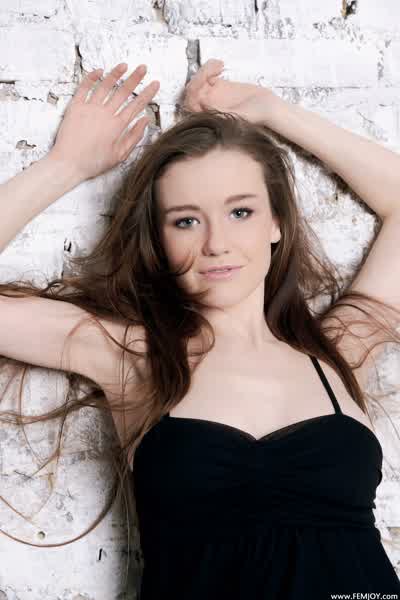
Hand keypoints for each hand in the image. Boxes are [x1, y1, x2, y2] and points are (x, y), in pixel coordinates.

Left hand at [48, 63, 159, 181]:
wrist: (68, 164)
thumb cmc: (93, 163)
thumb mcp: (119, 155)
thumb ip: (134, 137)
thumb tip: (144, 121)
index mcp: (117, 126)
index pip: (136, 105)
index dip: (147, 93)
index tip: (155, 84)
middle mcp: (104, 114)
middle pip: (123, 92)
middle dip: (135, 78)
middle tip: (143, 68)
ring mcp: (89, 108)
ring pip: (105, 86)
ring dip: (116, 74)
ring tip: (124, 65)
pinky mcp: (75, 107)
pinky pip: (84, 88)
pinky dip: (92, 78)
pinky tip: (99, 71)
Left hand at [181, 58, 277, 122]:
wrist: (269, 108)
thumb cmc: (256, 116)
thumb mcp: (236, 116)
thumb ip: (218, 111)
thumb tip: (201, 102)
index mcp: (209, 116)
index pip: (191, 103)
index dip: (194, 91)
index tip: (205, 83)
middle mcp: (209, 106)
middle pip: (192, 89)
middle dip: (200, 77)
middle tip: (213, 71)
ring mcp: (213, 95)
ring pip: (198, 80)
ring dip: (205, 69)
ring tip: (219, 66)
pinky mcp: (220, 85)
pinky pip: (207, 74)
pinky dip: (210, 66)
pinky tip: (221, 65)